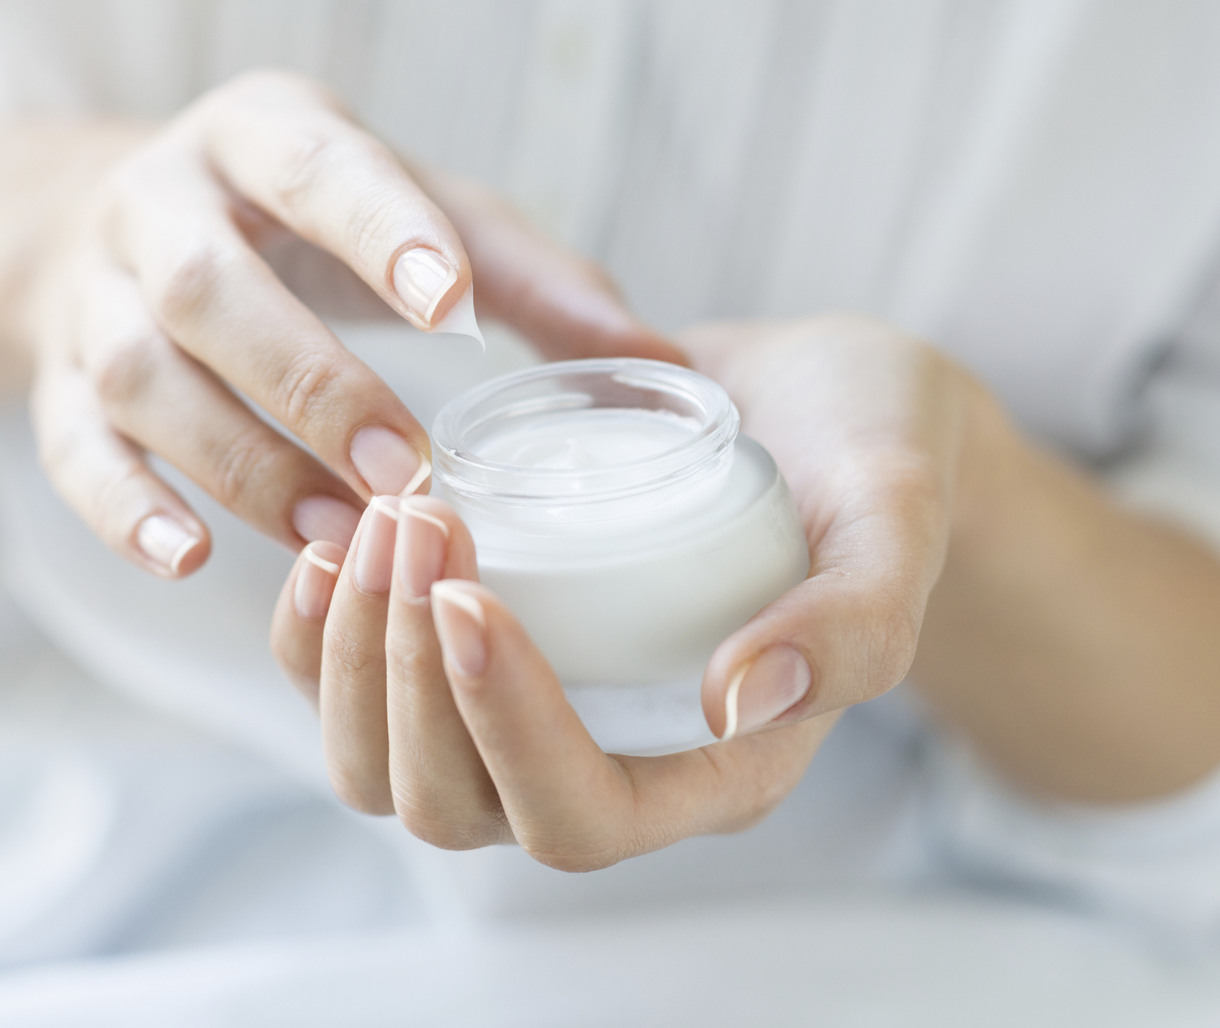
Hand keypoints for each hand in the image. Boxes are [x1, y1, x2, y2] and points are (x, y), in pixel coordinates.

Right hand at [26, 71, 680, 577]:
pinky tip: (191, 560)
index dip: (377, 230)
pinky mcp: (58, 382)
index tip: (449, 305)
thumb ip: (529, 279)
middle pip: (212, 287)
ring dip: (239, 460)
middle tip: (403, 468)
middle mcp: (162, 204)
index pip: (315, 169)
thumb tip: (660, 365)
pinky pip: (70, 449)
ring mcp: (96, 295)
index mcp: (262, 136)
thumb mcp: (416, 212)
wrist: (130, 223)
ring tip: (334, 535)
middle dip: (309, 380)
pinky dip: (125, 511)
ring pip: (143, 376)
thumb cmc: (311, 224)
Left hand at [270, 316, 996, 866]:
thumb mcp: (896, 517)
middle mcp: (612, 761)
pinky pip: (364, 688)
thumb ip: (855, 619)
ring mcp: (536, 710)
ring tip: (376, 521)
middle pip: (454, 804)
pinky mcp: (486, 649)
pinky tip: (333, 542)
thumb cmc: (873, 458)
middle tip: (414, 523)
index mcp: (715, 770)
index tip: (471, 592)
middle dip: (409, 676)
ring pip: (387, 764)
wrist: (822, 405)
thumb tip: (743, 700)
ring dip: (355, 654)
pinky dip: (322, 634)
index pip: (578, 815)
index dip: (506, 730)